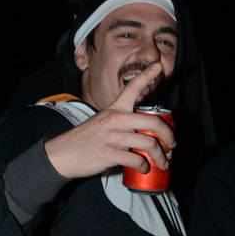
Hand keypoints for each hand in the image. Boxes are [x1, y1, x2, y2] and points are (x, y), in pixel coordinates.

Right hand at [43, 62, 174, 179]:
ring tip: (163, 163)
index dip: (147, 75)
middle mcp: (115, 119)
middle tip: (172, 145)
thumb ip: (122, 124)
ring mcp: (112, 136)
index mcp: (114, 109)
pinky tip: (143, 169)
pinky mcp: (109, 153)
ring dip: (160, 157)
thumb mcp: (102, 123)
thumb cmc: (85, 140)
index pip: (132, 88)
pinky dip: (144, 167)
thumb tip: (143, 133)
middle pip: (153, 122)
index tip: (158, 66)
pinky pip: (136, 159)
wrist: (62, 154)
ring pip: (149, 143)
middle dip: (169, 136)